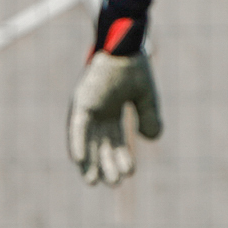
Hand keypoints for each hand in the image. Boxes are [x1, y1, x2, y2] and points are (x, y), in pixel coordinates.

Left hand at [67, 51, 162, 185]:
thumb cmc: (134, 65)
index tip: (130, 173)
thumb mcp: (145, 97)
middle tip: (112, 184)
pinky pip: (77, 126)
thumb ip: (149, 116)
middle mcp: (98, 111)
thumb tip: (151, 139)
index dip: (123, 157)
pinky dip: (77, 143)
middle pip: (101, 144)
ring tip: (92, 182)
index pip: (117, 140)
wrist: (125, 43)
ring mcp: (88, 107)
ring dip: (89, 161)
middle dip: (106, 164)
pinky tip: (78, 160)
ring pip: (87, 140)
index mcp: (113, 109)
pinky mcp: (81, 102)